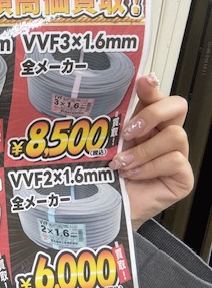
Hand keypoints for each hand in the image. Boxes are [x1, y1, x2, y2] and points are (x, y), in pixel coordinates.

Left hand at [108, 73, 193, 229]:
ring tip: (123, 163)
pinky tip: (132, 174)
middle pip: (178, 107)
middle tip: (129, 131)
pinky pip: (174, 161)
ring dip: (145, 149)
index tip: (144, 81)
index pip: (157, 97)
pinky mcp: (182, 177)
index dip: (152, 87)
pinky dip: (149, 167)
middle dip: (153, 114)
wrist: (107, 206)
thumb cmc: (105, 176)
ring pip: (176, 135)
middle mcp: (164, 136)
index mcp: (146, 123)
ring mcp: (177, 156)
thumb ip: (113, 124)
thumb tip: (108, 98)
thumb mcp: (106, 144)